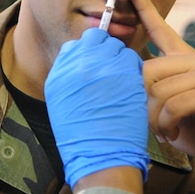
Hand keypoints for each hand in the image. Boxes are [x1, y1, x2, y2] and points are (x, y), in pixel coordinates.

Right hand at [45, 28, 148, 188]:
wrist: (99, 155)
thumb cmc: (80, 135)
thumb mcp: (60, 102)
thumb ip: (68, 75)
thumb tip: (79, 59)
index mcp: (61, 71)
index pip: (77, 44)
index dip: (88, 51)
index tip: (94, 63)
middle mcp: (80, 64)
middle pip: (97, 39)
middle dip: (105, 51)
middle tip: (110, 70)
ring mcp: (105, 68)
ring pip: (117, 47)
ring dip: (120, 59)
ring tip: (120, 81)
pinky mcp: (127, 75)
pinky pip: (133, 59)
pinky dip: (133, 70)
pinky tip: (131, 86)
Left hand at [135, 0, 194, 193]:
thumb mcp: (166, 106)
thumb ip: (149, 89)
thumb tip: (119, 80)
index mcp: (185, 59)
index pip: (161, 29)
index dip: (145, 8)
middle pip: (146, 70)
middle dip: (140, 101)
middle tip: (148, 123)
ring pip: (157, 91)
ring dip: (153, 118)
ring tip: (162, 131)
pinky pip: (171, 106)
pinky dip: (165, 124)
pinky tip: (172, 133)